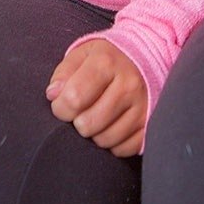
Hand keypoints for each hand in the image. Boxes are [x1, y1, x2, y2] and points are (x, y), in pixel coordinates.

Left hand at [46, 38, 146, 157]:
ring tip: (97, 116)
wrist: (147, 56)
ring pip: (105, 140)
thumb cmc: (108, 58)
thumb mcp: (83, 54)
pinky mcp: (150, 125)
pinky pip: (123, 149)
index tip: (61, 104)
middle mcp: (128, 85)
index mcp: (107, 62)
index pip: (74, 98)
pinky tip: (112, 125)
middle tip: (82, 111)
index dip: (60, 107)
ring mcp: (143, 107)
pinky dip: (113, 143)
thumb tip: (53, 95)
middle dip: (77, 121)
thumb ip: (64, 72)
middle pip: (88, 124)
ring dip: (95, 133)